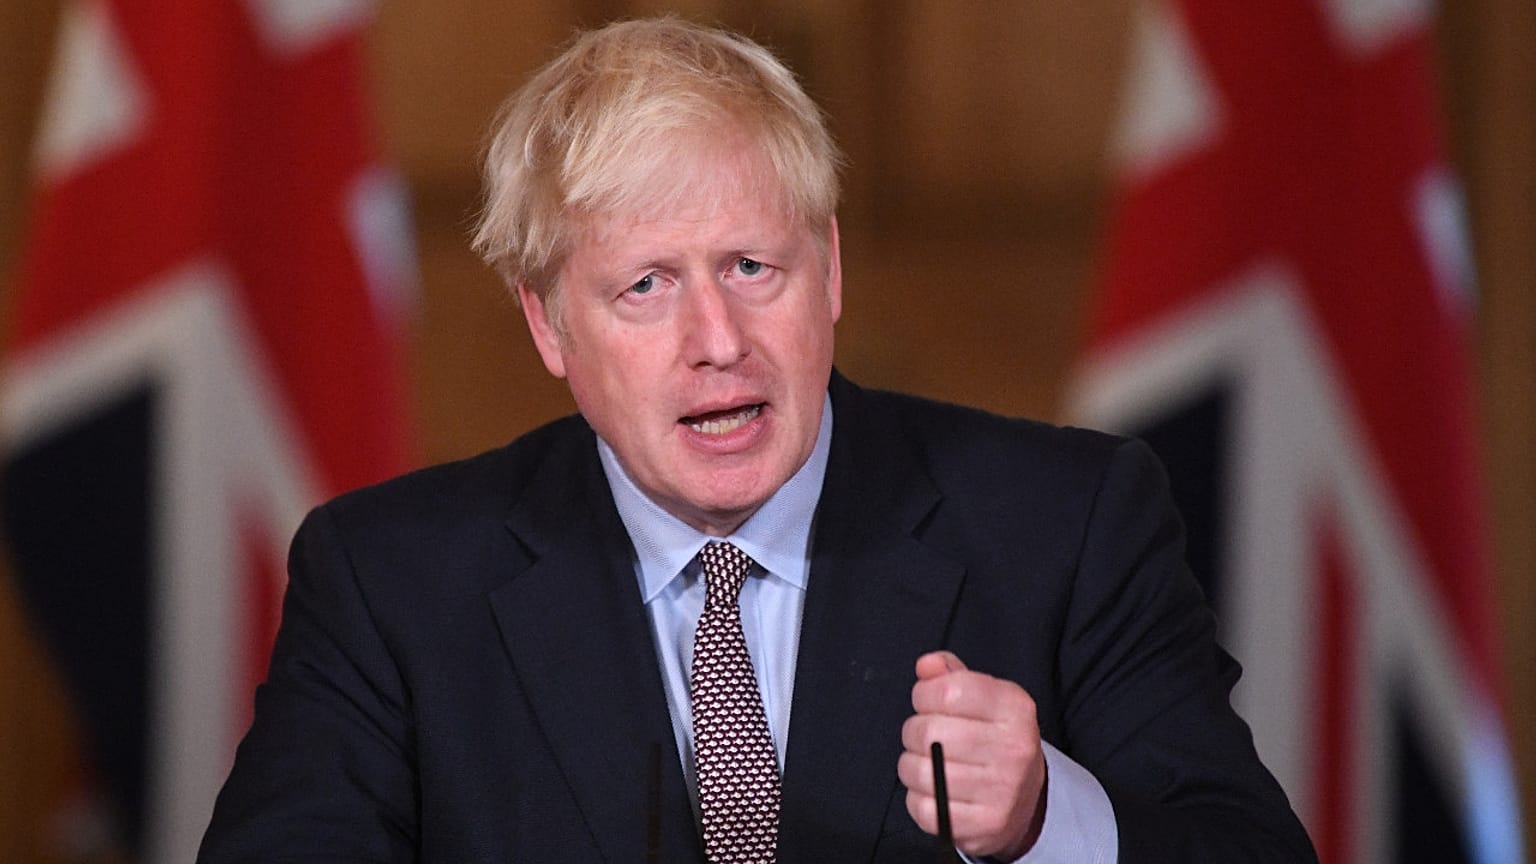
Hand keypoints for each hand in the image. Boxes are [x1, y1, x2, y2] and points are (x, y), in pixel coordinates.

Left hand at [898, 651, 1046, 860]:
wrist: (1026, 799)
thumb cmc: (997, 741)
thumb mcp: (985, 698)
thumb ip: (952, 675)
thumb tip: (926, 665)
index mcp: (1014, 709)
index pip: (949, 690)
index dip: (924, 694)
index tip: (927, 701)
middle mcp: (1013, 749)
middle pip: (930, 732)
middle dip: (915, 731)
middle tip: (926, 736)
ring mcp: (1001, 791)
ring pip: (921, 771)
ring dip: (912, 766)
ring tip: (928, 763)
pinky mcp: (984, 825)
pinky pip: (924, 808)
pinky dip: (919, 799)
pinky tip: (936, 790)